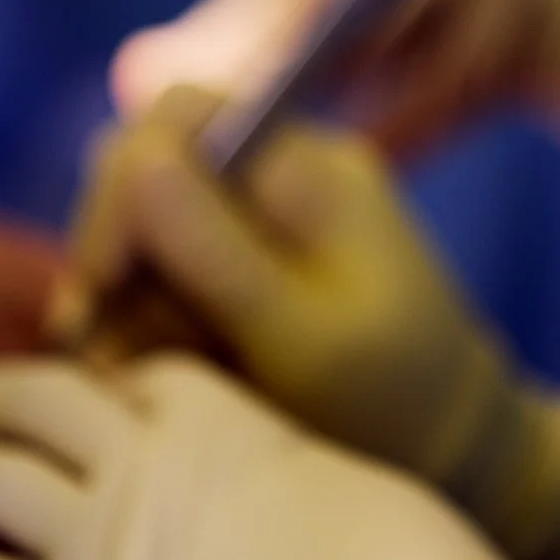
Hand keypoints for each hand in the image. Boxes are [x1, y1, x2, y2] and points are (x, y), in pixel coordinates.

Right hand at [59, 90, 526, 509]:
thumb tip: (137, 156)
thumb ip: (214, 251)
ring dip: (133, 299)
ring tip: (155, 372)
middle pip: (149, 168)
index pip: (177, 116)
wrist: (457, 442)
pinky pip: (176, 265)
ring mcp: (272, 212)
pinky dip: (158, 317)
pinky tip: (180, 368)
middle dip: (119, 256)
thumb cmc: (390, 401)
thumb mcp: (300, 338)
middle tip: (114, 350)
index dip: (120, 185)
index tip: (102, 284)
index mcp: (310, 168)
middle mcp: (287, 171)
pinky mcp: (257, 258)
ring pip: (150, 225)